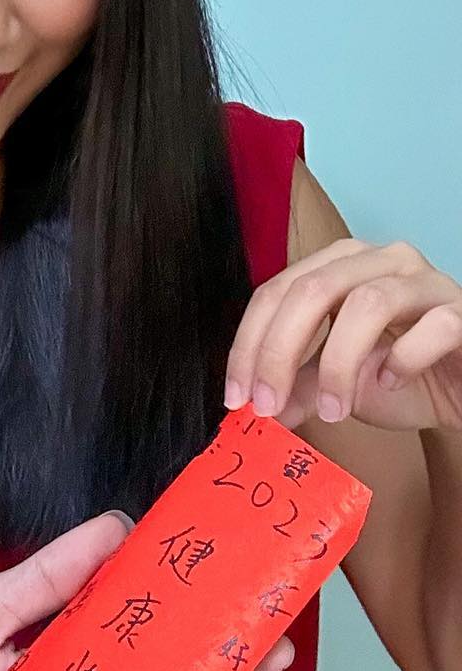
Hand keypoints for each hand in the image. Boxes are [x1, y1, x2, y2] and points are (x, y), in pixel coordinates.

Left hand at [226, 238, 461, 433]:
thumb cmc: (405, 377)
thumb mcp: (340, 385)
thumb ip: (299, 386)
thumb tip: (253, 407)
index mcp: (339, 266)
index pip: (276, 291)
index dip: (250, 343)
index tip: (237, 396)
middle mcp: (379, 260)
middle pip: (313, 289)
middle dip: (280, 350)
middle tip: (269, 405)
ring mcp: (424, 280)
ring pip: (367, 302)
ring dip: (339, 363)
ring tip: (333, 410)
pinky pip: (432, 326)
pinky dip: (404, 359)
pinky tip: (392, 383)